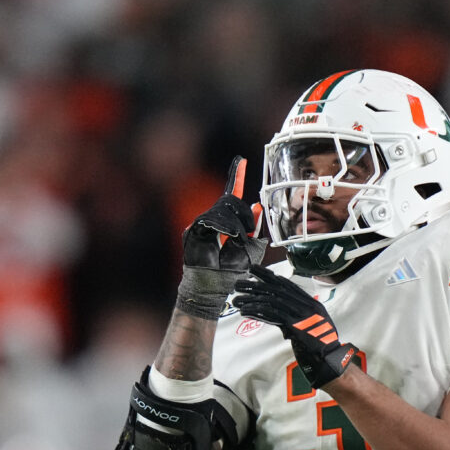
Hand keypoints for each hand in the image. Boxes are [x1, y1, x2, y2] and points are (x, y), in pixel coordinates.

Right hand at [176, 156, 266, 318]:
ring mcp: (201, 224)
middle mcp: (212, 220)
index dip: (236, 177)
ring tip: (237, 241)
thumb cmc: (230, 273)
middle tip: (246, 234)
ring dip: (236, 226)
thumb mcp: (250, 249)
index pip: (232, 195)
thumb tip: (256, 206)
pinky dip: (224, 227)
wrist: (213, 288)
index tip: (241, 161)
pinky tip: (228, 238)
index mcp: (226, 223)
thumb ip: (254, 229)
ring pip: (223, 209)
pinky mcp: (193, 230)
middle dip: (244, 215)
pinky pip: (211, 219)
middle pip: (231, 201)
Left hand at [233, 265, 357, 388]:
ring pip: (274, 300)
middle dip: (256, 283)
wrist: (330, 362)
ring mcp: (303, 315)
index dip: (269, 276)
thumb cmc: (318, 348)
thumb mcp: (307, 328)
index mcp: (311, 304)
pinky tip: (245, 311)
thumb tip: (273, 314)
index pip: (287, 285)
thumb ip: (292, 318)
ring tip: (236, 299)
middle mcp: (308, 306)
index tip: (253, 271)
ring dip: (252, 299)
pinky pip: (273, 315)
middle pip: (278, 289)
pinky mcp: (296, 326)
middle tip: (239, 282)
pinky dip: (257, 312)